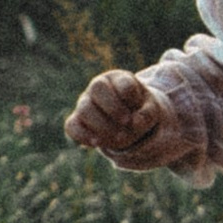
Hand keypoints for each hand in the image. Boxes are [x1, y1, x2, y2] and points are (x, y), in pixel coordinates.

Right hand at [65, 70, 189, 167]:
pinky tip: (97, 143)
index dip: (131, 97)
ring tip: (118, 138)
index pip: (123, 83)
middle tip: (126, 123)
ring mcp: (85, 103)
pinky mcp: (78, 120)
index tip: (138, 106)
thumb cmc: (140, 110)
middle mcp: (98, 86)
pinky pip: (72, 126)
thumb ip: (147, 115)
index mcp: (119, 78)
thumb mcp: (150, 111)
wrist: (130, 121)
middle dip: (114, 108)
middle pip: (97, 87)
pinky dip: (83, 136)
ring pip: (84, 109)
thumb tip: (135, 123)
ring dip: (103, 126)